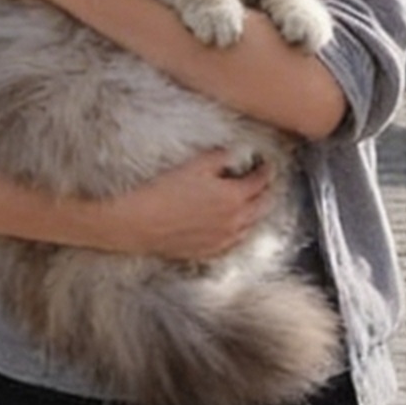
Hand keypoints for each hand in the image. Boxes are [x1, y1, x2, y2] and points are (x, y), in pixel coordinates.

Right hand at [95, 148, 275, 261]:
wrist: (140, 223)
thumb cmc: (165, 191)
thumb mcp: (195, 165)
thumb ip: (221, 158)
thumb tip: (234, 153)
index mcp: (234, 197)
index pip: (260, 182)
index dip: (265, 170)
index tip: (266, 164)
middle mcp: (234, 221)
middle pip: (262, 206)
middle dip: (265, 191)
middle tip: (262, 182)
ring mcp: (223, 239)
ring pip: (250, 226)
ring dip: (254, 212)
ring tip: (250, 202)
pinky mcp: (210, 251)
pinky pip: (234, 242)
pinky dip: (239, 230)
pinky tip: (232, 225)